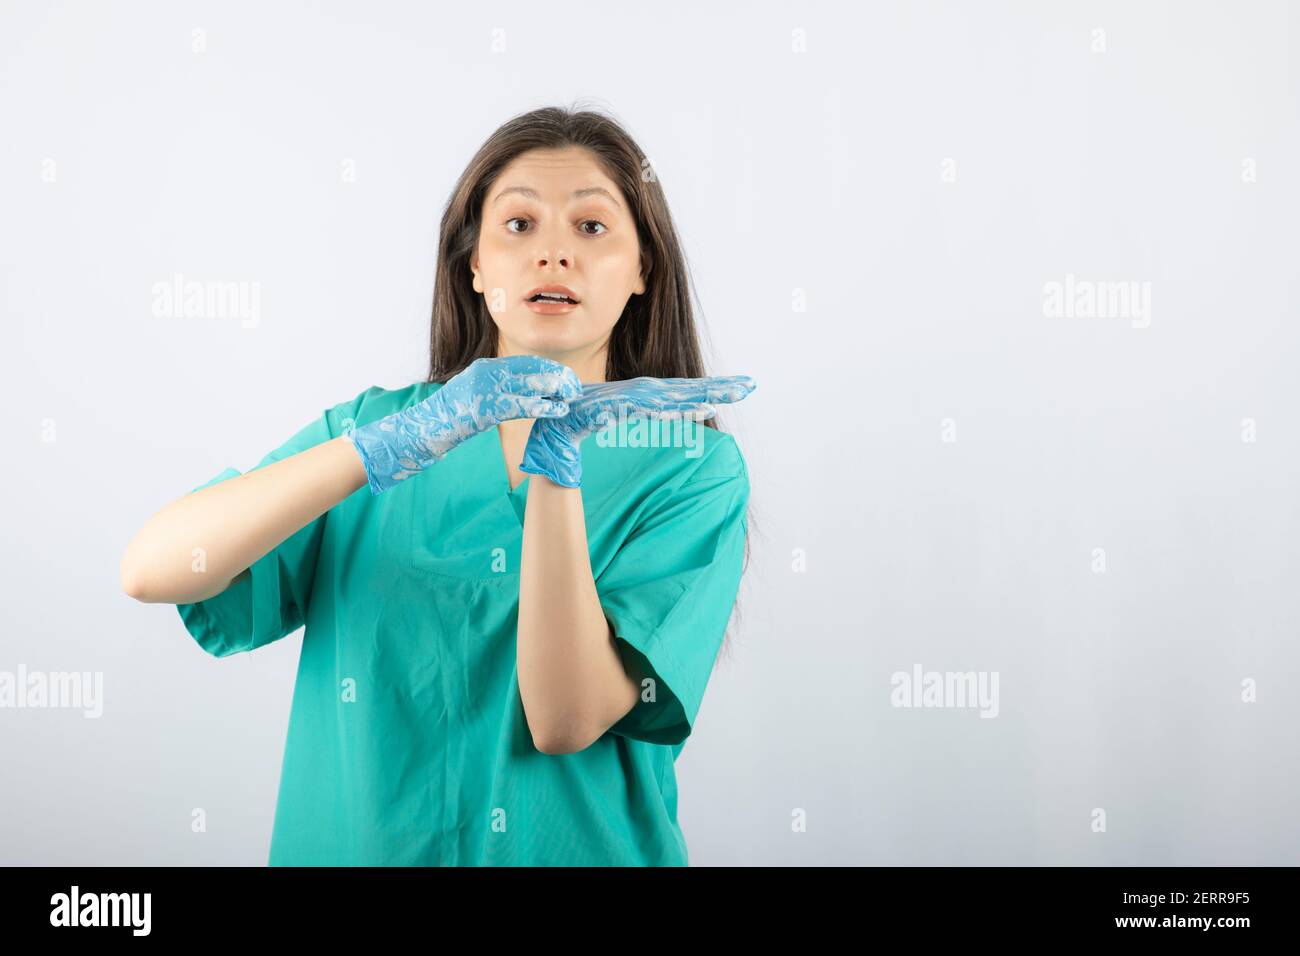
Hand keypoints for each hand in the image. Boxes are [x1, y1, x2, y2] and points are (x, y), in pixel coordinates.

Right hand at [349, 355, 580, 493]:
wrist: (422, 430)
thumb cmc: (448, 418)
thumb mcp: (472, 396)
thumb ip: (492, 390)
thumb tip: (514, 393)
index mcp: (483, 367)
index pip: (523, 362)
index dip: (547, 368)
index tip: (564, 375)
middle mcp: (485, 372)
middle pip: (530, 369)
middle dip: (556, 375)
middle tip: (575, 385)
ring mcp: (484, 388)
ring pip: (529, 384)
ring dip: (554, 388)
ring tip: (572, 395)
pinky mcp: (485, 407)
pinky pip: (521, 405)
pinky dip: (543, 406)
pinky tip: (558, 410)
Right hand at [518, 374, 755, 487]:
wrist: (555, 428)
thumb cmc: (592, 418)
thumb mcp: (632, 413)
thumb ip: (657, 410)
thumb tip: (690, 408)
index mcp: (648, 393)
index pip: (688, 390)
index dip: (717, 388)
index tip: (746, 388)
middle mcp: (641, 392)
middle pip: (685, 391)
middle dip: (717, 389)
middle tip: (749, 388)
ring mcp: (626, 400)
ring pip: (667, 401)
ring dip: (694, 399)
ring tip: (722, 401)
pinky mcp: (609, 409)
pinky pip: (638, 412)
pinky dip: (657, 411)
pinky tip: (677, 412)